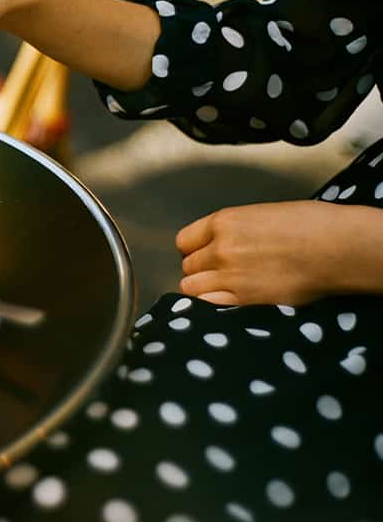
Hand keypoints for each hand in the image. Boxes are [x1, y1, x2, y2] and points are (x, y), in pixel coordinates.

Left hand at [176, 201, 382, 305]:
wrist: (337, 247)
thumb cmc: (311, 225)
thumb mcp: (261, 215)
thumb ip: (233, 230)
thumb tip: (220, 243)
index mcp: (223, 222)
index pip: (184, 241)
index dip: (195, 250)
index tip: (205, 255)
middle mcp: (220, 248)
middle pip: (188, 266)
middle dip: (201, 270)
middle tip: (222, 273)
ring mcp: (229, 275)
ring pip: (191, 287)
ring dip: (203, 289)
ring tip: (224, 289)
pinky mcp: (243, 299)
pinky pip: (206, 306)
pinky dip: (211, 306)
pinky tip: (225, 303)